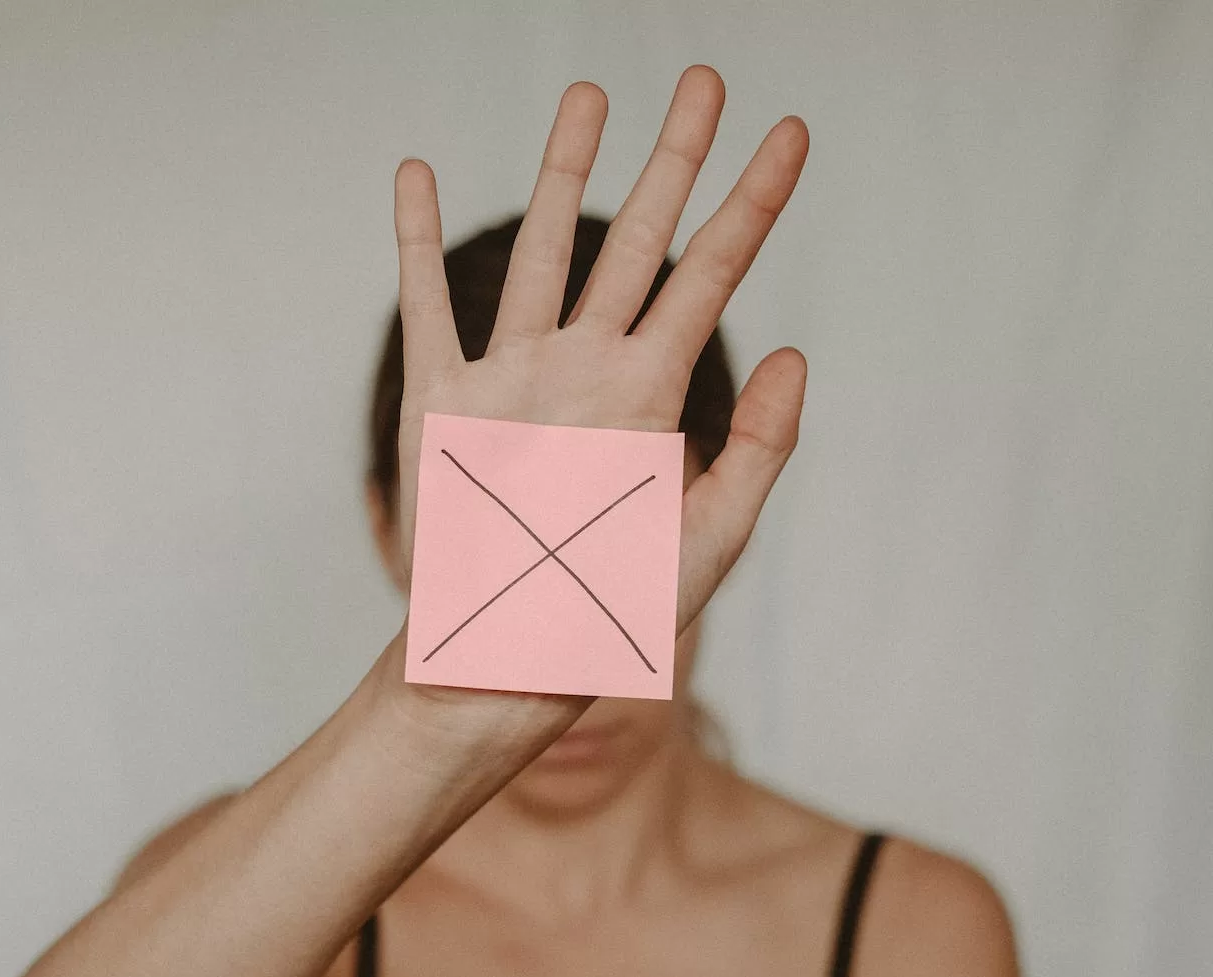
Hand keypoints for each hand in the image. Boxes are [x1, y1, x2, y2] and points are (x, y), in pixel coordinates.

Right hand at [380, 66, 807, 726]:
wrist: (505, 663)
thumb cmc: (611, 616)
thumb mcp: (709, 541)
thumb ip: (758, 449)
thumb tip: (801, 354)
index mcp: (652, 396)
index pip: (714, 275)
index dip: (755, 202)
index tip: (792, 133)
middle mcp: (586, 370)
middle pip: (636, 239)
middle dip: (672, 158)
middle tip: (703, 77)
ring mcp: (512, 378)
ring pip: (539, 248)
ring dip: (560, 171)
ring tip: (588, 95)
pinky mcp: (440, 402)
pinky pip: (425, 305)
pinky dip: (411, 240)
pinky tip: (414, 171)